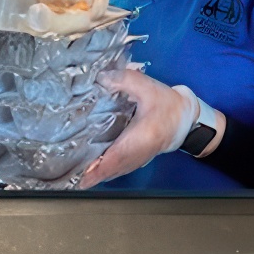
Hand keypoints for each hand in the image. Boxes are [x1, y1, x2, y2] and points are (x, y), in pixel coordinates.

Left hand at [79, 69, 197, 188]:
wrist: (185, 118)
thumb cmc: (167, 105)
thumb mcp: (147, 86)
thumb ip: (123, 79)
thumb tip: (101, 77)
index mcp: (143, 136)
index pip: (118, 156)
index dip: (100, 167)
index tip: (82, 176)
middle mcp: (139, 152)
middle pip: (111, 168)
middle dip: (90, 173)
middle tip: (69, 175)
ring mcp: (138, 159)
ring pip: (114, 171)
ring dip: (95, 174)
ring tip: (73, 174)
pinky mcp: (137, 159)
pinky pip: (118, 169)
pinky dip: (103, 171)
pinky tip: (89, 169)